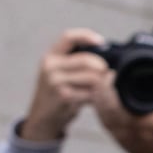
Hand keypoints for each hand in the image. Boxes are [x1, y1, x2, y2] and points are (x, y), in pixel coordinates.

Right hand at [17, 28, 109, 142]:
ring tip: (94, 89)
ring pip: (93, 77)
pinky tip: (87, 99)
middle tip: (105, 74)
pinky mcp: (63, 96)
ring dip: (100, 84)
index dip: (86, 35)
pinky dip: (94, 96)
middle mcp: (50, 66)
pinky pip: (91, 93)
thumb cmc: (58, 91)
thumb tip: (109, 61)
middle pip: (87, 60)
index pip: (68, 37)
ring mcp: (55, 81)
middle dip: (102, 68)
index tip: (101, 41)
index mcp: (51, 56)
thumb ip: (78, 62)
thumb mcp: (61, 71)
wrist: (43, 116)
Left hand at [95, 80, 152, 152]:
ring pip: (99, 108)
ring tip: (103, 81)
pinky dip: (97, 103)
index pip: (117, 99)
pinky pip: (99, 114)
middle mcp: (123, 125)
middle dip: (102, 85)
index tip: (113, 72)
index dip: (110, 84)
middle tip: (107, 74)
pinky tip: (101, 94)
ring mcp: (115, 129)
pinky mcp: (111, 131)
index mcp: (139, 120)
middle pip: (103, 101)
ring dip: (98, 93)